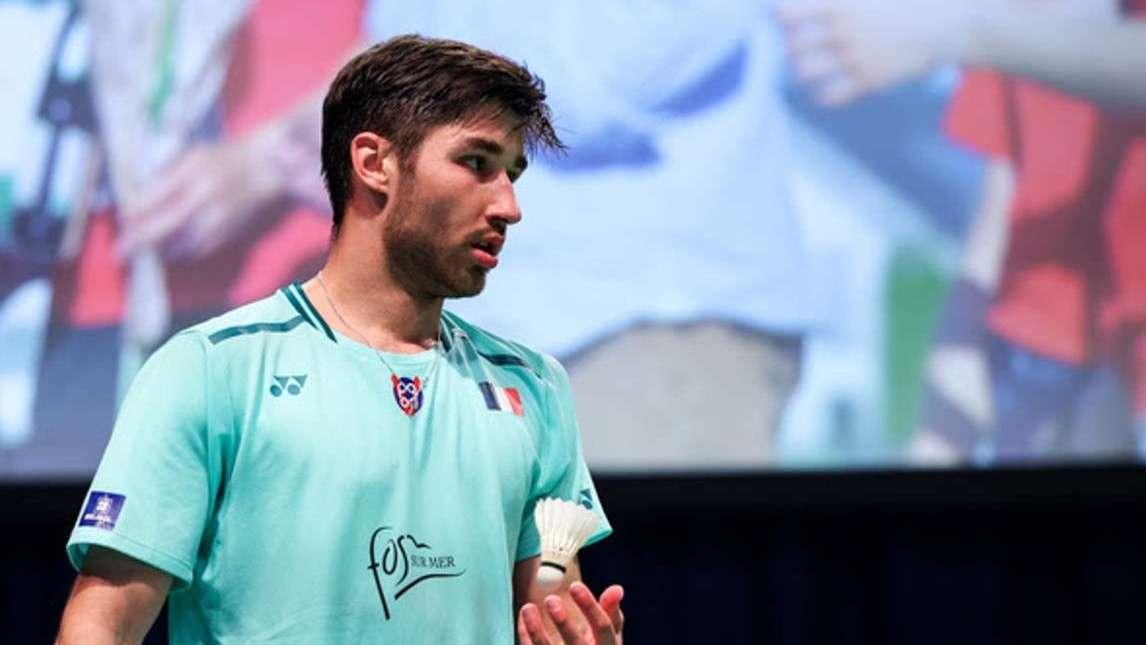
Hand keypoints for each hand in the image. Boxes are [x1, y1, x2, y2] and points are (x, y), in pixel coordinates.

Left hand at [115, 119, 312, 260]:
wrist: (263, 169)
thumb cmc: (223, 158)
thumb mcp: (191, 156)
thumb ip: (165, 176)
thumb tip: (135, 200)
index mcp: (192, 174)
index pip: (152, 199)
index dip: (132, 213)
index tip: (121, 220)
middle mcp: (204, 200)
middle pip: (162, 227)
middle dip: (138, 241)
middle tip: (120, 251)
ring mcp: (217, 220)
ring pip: (179, 244)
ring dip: (159, 249)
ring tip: (143, 251)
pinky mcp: (228, 233)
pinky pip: (198, 250)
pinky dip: (181, 252)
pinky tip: (170, 250)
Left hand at [517, 581, 623, 644]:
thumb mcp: (610, 632)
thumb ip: (611, 610)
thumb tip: (616, 589)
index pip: (603, 627)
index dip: (590, 606)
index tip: (575, 585)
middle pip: (577, 643)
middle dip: (564, 622)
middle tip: (551, 599)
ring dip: (536, 631)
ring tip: (527, 607)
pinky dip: (526, 636)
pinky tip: (523, 619)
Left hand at [775, 0, 975, 105]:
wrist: (949, 23)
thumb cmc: (913, 0)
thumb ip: (839, 0)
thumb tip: (821, 4)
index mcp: (840, 4)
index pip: (788, 13)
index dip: (781, 16)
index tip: (785, 17)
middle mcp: (841, 32)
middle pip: (792, 46)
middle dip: (793, 45)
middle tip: (801, 44)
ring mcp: (853, 58)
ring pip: (805, 71)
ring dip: (803, 69)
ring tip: (811, 65)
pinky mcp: (868, 80)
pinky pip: (830, 96)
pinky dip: (823, 94)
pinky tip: (828, 87)